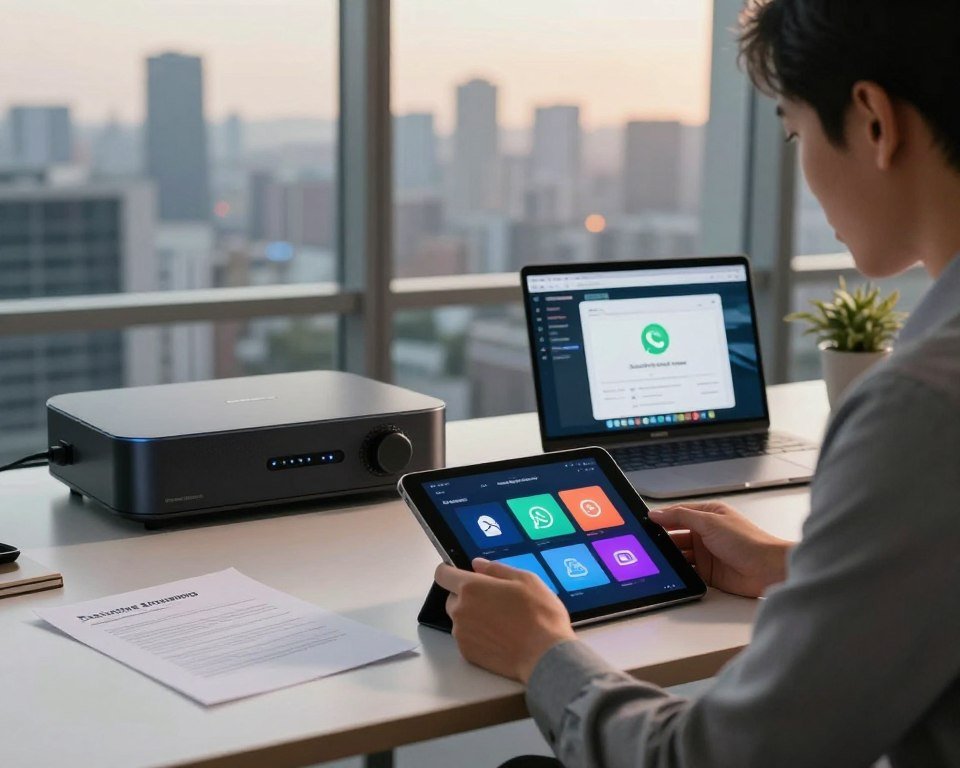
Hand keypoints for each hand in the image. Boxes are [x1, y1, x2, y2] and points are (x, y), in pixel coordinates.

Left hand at [434, 558, 575, 682]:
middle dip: (467, 596)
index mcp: (471, 588)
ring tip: (501, 622)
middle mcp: (460, 610)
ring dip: (472, 617)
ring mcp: (462, 634)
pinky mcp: (467, 654)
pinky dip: (477, 636)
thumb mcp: (526, 580)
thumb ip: (497, 569)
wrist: (546, 657)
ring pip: (460, 619)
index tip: (461, 574)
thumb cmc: (539, 614)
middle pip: (452, 598)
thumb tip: (477, 564)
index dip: (450, 571)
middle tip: (494, 601)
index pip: (442, 574)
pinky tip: (500, 638)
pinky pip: (466, 638)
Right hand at [649, 501, 791, 597]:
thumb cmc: (749, 541)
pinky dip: (679, 572)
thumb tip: (657, 513)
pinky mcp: (708, 573)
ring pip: (680, 554)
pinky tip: (671, 572)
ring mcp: (707, 554)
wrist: (768, 569)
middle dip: (663, 540)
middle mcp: (706, 533)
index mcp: (708, 515)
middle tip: (648, 544)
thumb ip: (681, 516)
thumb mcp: (710, 521)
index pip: (678, 514)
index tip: (645, 523)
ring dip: (670, 557)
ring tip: (658, 559)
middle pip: (676, 535)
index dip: (662, 518)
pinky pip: (687, 571)